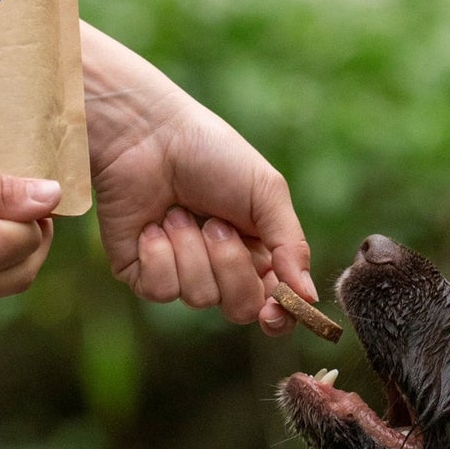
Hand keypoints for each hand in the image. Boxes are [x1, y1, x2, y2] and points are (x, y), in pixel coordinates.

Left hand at [83, 26, 313, 334]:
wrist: (147, 135)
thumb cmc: (210, 153)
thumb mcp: (265, 192)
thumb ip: (291, 247)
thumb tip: (309, 299)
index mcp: (256, 250)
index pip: (275, 303)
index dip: (279, 313)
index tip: (275, 309)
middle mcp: (219, 268)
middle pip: (240, 308)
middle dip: (231, 265)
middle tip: (216, 224)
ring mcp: (179, 273)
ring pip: (199, 298)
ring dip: (192, 249)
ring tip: (179, 211)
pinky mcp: (140, 273)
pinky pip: (161, 290)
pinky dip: (161, 254)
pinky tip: (153, 225)